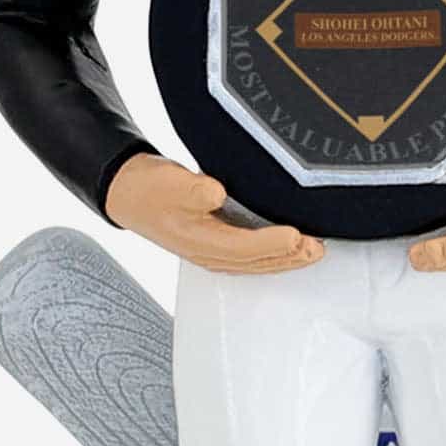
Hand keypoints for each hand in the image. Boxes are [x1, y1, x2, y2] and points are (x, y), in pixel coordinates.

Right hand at [105, 154, 324, 274]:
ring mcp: (212, 252)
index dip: (271, 243)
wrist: (128, 193)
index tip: (296, 234)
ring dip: (285, 259)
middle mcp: (208, 253)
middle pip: (256, 262)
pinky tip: (289, 248)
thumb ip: (194, 190)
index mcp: (198, 241)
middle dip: (289, 257)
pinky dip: (272, 254)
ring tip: (312, 251)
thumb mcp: (169, 181)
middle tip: (317, 248)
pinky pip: (250, 257)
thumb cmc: (148, 188)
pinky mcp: (216, 245)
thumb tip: (216, 194)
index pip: (243, 248)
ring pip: (256, 263)